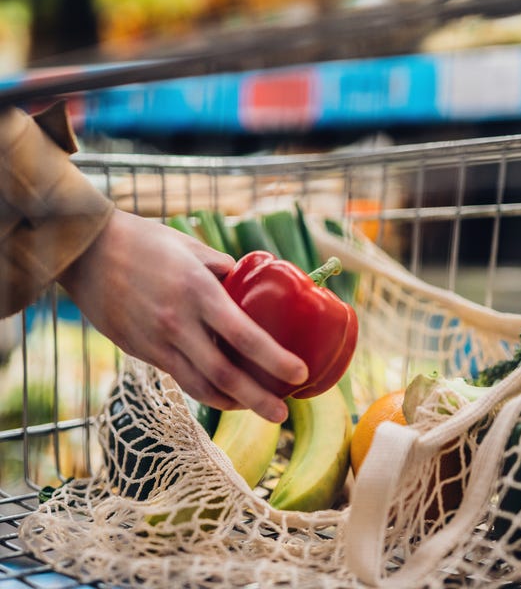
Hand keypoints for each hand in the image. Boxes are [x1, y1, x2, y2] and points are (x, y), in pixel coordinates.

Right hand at [58, 209, 307, 422]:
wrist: (86, 251)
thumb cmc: (144, 241)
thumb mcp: (191, 246)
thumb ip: (222, 268)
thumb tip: (246, 284)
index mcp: (198, 291)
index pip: (244, 335)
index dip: (274, 359)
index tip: (299, 373)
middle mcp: (178, 322)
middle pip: (224, 374)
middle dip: (258, 399)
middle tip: (282, 415)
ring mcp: (156, 341)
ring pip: (200, 386)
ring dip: (232, 403)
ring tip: (256, 408)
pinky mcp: (140, 351)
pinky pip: (178, 378)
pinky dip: (205, 390)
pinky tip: (222, 393)